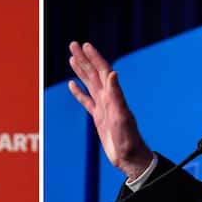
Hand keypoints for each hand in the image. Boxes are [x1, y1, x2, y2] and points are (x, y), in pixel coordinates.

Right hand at [66, 42, 152, 179]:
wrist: (130, 157)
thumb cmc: (128, 139)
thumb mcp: (122, 116)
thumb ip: (116, 95)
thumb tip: (112, 73)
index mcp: (113, 96)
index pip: (102, 71)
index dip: (94, 58)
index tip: (85, 45)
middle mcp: (108, 98)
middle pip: (93, 74)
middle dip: (84, 59)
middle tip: (73, 44)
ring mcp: (103, 107)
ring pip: (89, 84)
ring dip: (81, 70)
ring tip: (71, 58)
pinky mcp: (99, 118)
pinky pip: (86, 101)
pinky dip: (78, 92)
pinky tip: (72, 84)